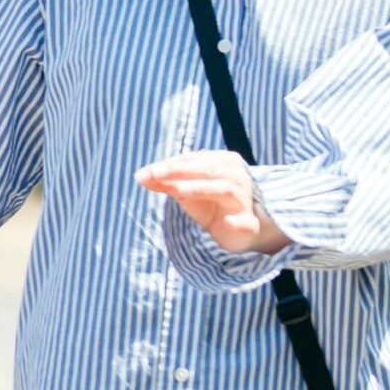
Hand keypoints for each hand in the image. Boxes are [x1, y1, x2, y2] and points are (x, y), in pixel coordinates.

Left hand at [137, 150, 291, 254]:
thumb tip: (140, 176)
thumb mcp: (184, 191)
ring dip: (200, 188)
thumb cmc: (208, 203)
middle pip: (208, 169)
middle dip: (178, 171)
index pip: (192, 159)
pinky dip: (237, 221)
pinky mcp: (249, 223)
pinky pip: (245, 221)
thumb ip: (165, 182)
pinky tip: (228, 222)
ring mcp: (244, 200)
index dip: (168, 165)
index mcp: (223, 162)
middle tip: (154, 175)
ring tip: (177, 191)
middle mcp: (237, 177)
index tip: (145, 173)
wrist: (236, 230)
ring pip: (224, 189)